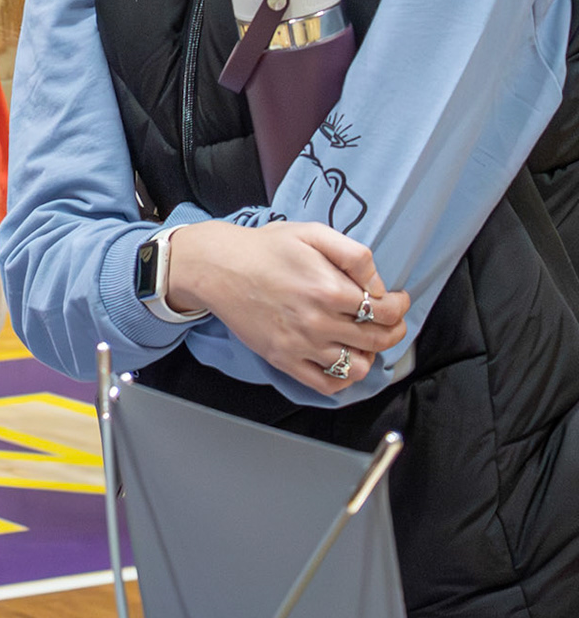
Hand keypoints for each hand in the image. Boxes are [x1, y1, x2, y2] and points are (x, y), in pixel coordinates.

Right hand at [166, 221, 411, 396]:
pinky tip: (343, 360)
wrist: (217, 267)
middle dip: (393, 330)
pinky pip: (327, 385)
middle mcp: (318, 322)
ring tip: (364, 340)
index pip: (386, 311)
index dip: (400, 306)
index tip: (397, 301)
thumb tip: (379, 284)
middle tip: (389, 321)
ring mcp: (301, 345)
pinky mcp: (284, 360)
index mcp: (329, 289)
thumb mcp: (312, 233)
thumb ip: (354, 254)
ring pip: (358, 367)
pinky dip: (344, 378)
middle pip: (377, 340)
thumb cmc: (264, 248)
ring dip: (370, 355)